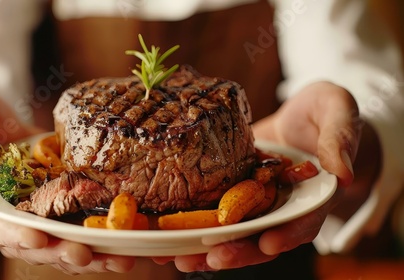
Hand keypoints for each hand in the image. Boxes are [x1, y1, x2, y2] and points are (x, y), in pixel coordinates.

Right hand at [0, 89, 135, 274]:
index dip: (12, 234)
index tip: (36, 239)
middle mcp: (2, 218)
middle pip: (31, 243)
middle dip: (58, 251)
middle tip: (83, 253)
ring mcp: (31, 216)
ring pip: (58, 244)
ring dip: (88, 255)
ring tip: (117, 259)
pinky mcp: (55, 208)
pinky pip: (76, 228)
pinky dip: (99, 239)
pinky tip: (123, 244)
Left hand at [154, 81, 370, 271]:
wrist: (302, 115)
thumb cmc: (326, 111)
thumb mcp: (338, 113)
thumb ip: (340, 139)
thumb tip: (342, 173)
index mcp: (313, 194)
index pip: (303, 220)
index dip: (288, 234)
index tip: (268, 243)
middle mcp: (282, 204)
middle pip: (262, 236)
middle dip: (238, 250)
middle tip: (212, 257)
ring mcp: (255, 199)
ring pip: (234, 230)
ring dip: (208, 246)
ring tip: (180, 256)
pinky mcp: (232, 188)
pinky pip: (213, 209)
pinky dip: (192, 224)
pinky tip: (165, 234)